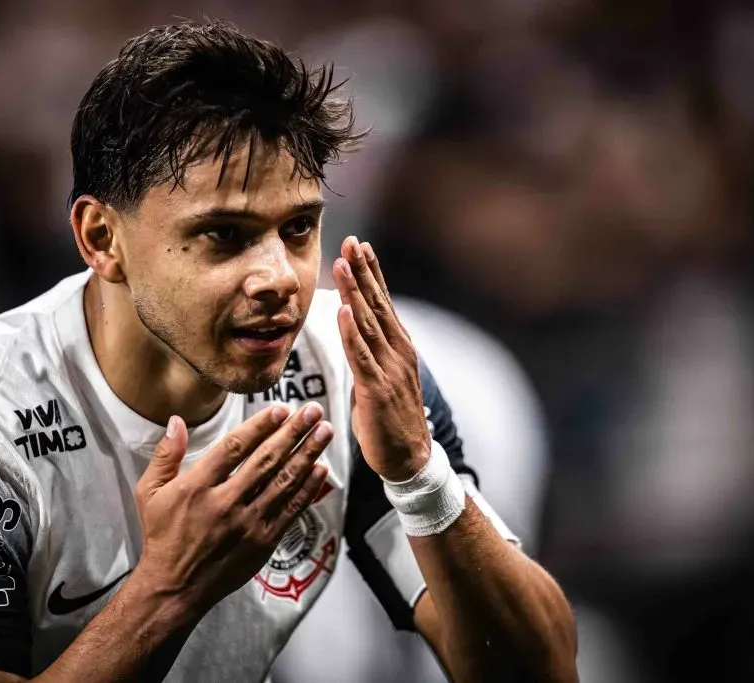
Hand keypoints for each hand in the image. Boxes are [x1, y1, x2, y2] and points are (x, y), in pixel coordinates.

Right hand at [132, 402, 331, 615]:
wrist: (175, 588)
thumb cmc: (163, 537)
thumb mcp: (149, 492)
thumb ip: (165, 455)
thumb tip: (177, 421)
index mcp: (196, 487)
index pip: (234, 448)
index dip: (260, 426)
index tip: (281, 409)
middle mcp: (225, 503)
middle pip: (266, 460)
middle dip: (293, 432)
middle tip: (314, 411)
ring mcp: (248, 524)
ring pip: (284, 482)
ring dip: (308, 454)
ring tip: (325, 432)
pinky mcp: (264, 542)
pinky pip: (291, 510)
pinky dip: (308, 489)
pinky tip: (321, 469)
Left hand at [333, 236, 430, 481]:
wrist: (410, 458)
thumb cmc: (391, 419)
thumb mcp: (382, 377)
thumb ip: (370, 353)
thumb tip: (354, 333)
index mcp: (398, 346)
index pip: (382, 302)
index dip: (371, 273)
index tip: (359, 245)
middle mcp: (397, 351)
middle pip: (377, 304)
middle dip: (363, 271)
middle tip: (351, 241)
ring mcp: (389, 369)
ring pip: (368, 323)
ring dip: (354, 292)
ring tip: (343, 264)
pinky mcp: (377, 390)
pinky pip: (361, 356)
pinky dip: (351, 333)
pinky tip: (343, 312)